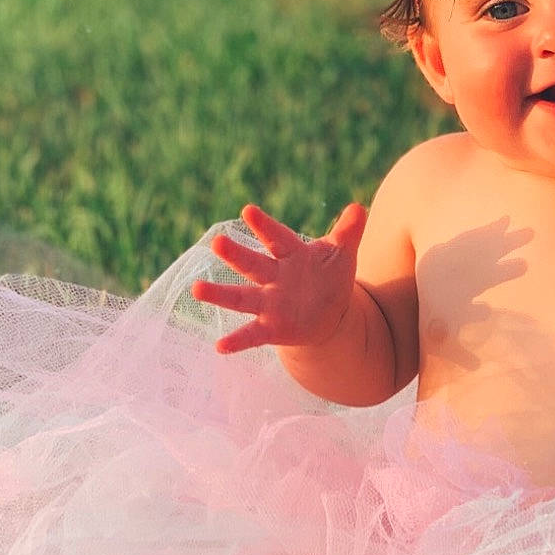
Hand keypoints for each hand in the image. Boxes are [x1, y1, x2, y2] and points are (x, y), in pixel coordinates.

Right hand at [190, 203, 367, 355]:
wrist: (331, 314)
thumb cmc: (330, 277)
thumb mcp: (342, 254)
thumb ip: (348, 232)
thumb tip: (359, 207)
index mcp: (290, 255)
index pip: (276, 238)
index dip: (264, 226)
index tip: (248, 211)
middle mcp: (273, 277)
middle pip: (252, 264)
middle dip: (235, 254)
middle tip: (217, 242)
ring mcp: (268, 302)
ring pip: (241, 298)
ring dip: (219, 294)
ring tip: (196, 288)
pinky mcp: (270, 328)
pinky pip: (251, 334)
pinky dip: (236, 341)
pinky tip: (219, 347)